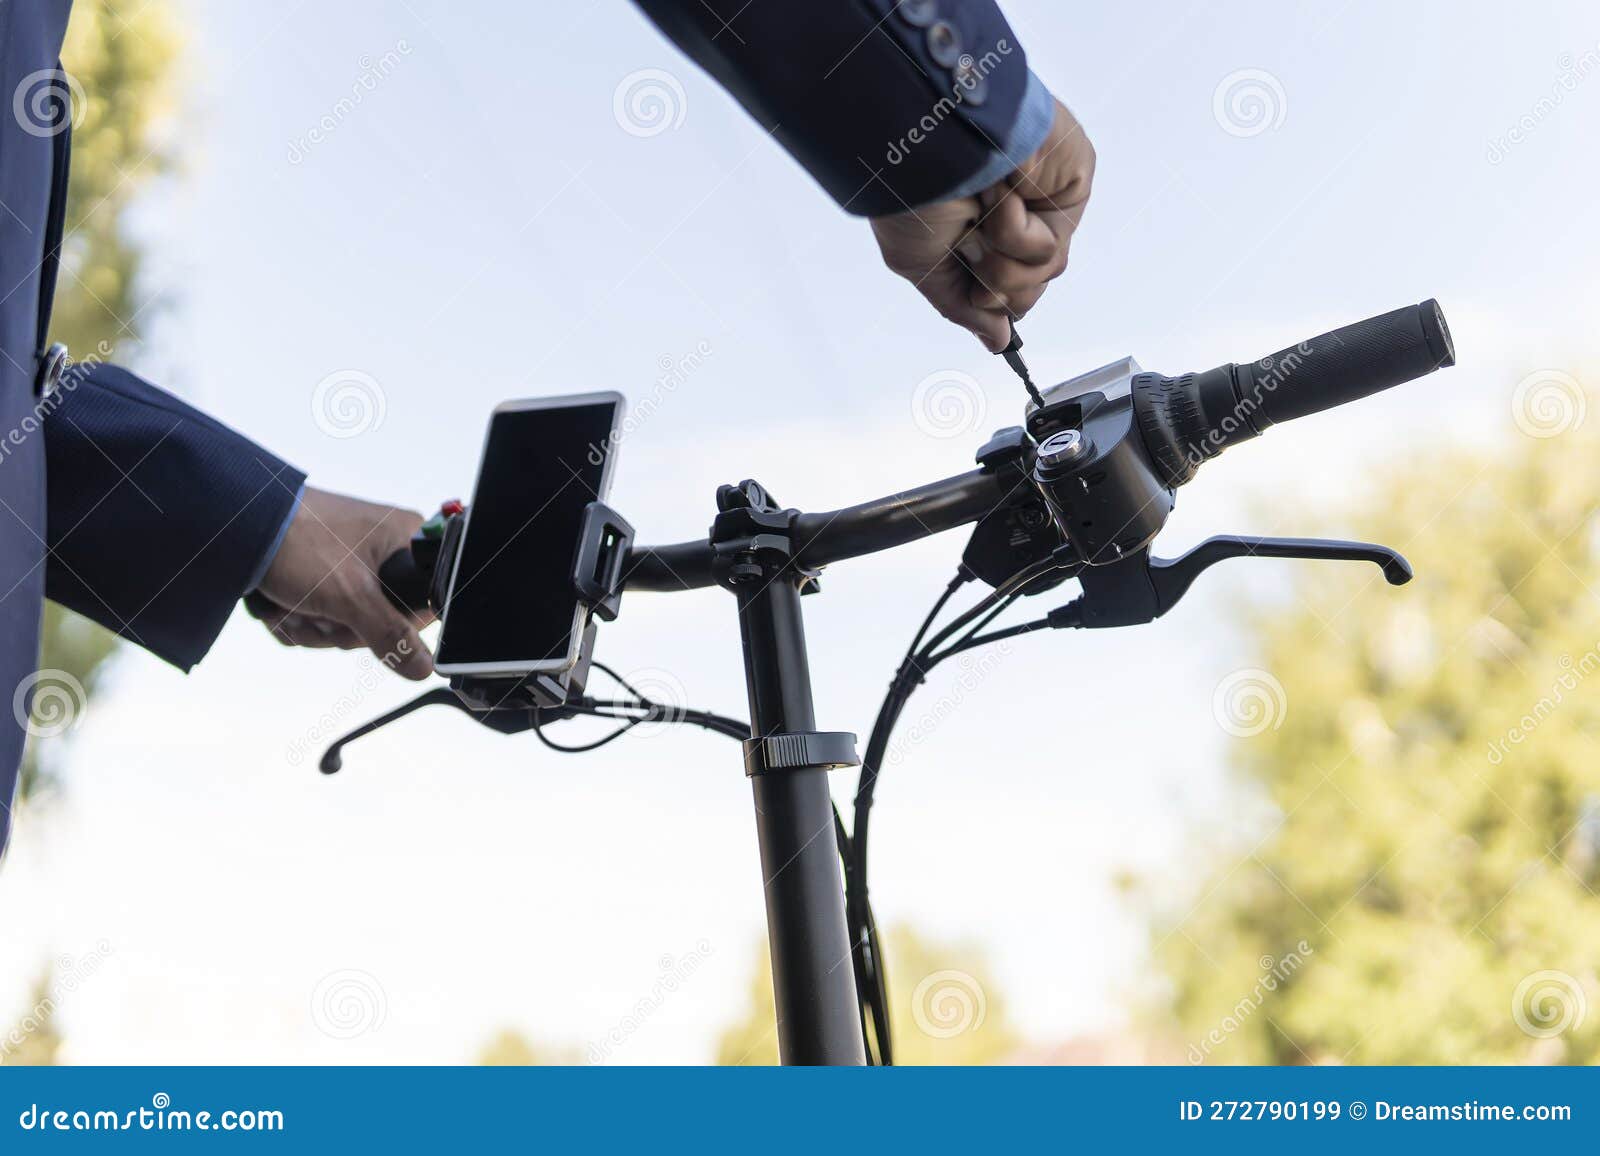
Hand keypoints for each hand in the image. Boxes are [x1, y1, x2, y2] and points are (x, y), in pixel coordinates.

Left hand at [255, 487, 433, 679]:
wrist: (236, 524)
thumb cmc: (297, 541)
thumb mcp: (350, 595)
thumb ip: (390, 634)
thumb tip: (423, 667)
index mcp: (406, 540)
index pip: (424, 603)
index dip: (395, 625)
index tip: (365, 621)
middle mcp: (383, 549)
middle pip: (382, 619)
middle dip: (341, 626)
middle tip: (320, 611)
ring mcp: (350, 562)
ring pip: (348, 622)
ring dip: (314, 625)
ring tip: (292, 604)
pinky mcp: (321, 573)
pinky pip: (323, 615)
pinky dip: (299, 618)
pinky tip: (282, 604)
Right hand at [870, 99, 1094, 350]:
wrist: (925, 139)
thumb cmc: (909, 189)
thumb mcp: (921, 264)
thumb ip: (961, 308)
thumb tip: (996, 343)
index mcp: (982, 230)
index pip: (1003, 293)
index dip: (986, 298)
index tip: (968, 273)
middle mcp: (1019, 215)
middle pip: (1026, 292)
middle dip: (991, 280)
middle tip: (967, 239)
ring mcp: (1047, 200)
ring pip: (1042, 274)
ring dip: (999, 257)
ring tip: (979, 211)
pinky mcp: (1072, 183)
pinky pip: (1051, 247)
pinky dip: (1015, 234)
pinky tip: (999, 196)